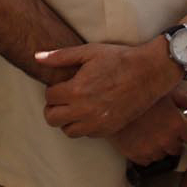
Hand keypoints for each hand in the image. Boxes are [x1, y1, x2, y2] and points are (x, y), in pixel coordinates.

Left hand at [38, 39, 180, 137]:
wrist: (149, 73)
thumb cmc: (119, 59)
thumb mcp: (89, 52)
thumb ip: (61, 56)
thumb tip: (37, 57)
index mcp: (76, 90)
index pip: (49, 97)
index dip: (53, 90)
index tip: (62, 85)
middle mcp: (84, 110)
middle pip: (52, 118)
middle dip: (54, 108)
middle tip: (63, 99)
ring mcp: (96, 122)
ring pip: (67, 131)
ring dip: (67, 119)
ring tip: (76, 106)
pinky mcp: (109, 130)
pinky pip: (87, 134)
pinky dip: (84, 126)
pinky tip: (91, 112)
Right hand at [110, 93, 186, 165]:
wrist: (112, 101)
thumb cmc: (137, 93)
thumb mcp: (164, 89)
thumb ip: (181, 98)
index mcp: (176, 124)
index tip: (183, 129)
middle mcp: (166, 139)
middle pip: (177, 149)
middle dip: (173, 140)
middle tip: (165, 130)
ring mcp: (150, 149)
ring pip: (161, 156)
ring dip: (159, 148)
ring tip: (151, 135)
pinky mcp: (135, 154)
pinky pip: (146, 160)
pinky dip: (145, 153)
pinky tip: (141, 141)